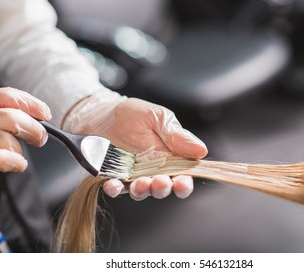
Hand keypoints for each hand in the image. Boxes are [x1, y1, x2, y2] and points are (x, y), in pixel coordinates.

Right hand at [0, 87, 50, 172]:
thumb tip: (31, 119)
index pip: (7, 95)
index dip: (31, 103)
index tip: (45, 113)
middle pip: (14, 117)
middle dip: (34, 129)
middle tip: (40, 138)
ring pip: (9, 140)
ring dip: (18, 150)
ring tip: (16, 156)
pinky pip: (4, 158)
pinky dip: (16, 162)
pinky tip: (16, 165)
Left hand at [64, 91, 207, 199]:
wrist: (102, 112)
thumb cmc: (134, 115)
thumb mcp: (159, 117)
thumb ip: (177, 135)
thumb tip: (202, 150)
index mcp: (170, 158)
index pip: (182, 177)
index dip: (184, 184)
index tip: (182, 183)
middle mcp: (153, 171)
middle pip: (162, 188)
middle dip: (162, 188)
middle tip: (160, 181)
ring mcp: (132, 176)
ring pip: (141, 191)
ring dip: (142, 191)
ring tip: (140, 183)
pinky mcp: (113, 177)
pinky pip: (115, 188)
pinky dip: (115, 189)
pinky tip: (113, 184)